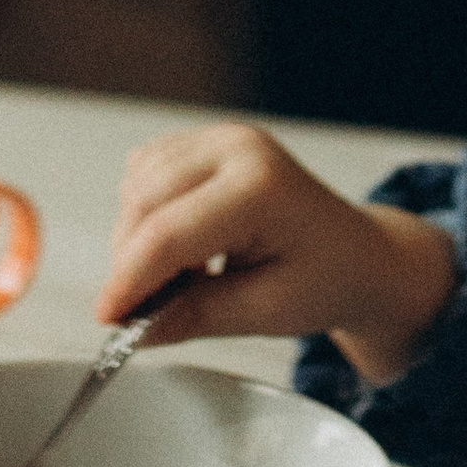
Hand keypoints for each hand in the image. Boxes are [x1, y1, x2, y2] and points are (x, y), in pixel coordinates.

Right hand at [100, 119, 457, 382]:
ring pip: (137, 186)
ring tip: (183, 279)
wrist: (361, 256)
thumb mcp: (266, 312)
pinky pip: (146, 174)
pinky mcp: (207, 143)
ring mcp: (222, 138)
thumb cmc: (328, 279)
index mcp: (261, 186)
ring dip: (137, 238)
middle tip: (142, 314)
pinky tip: (183, 247)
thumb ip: (194, 315)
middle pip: (143, 203)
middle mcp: (238, 147)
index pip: (168, 234)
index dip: (128, 280)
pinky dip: (146, 214)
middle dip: (130, 263)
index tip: (106, 320)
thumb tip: (131, 328)